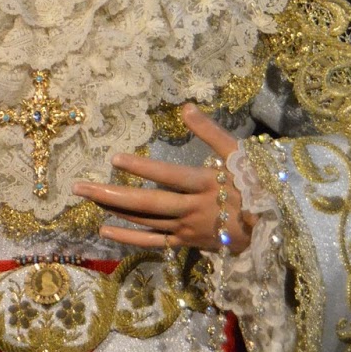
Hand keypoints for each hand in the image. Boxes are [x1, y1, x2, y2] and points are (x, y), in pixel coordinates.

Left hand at [72, 103, 254, 254]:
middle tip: (79, 187)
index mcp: (204, 184)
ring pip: (146, 221)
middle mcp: (192, 209)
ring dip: (114, 211)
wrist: (271, 229)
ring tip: (88, 198)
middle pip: (147, 203)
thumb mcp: (238, 154)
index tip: (115, 158)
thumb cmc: (253, 185)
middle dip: (111, 194)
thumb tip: (185, 108)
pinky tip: (106, 230)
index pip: (167, 175)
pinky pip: (153, 242)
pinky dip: (129, 238)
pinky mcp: (186, 243)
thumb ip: (211, 132)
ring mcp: (187, 229)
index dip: (142, 168)